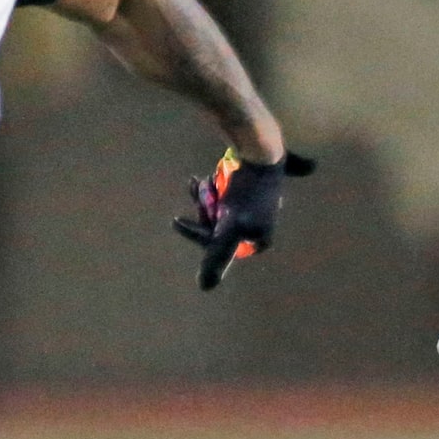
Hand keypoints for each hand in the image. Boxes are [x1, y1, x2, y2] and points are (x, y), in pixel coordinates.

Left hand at [174, 149, 316, 289]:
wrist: (260, 150)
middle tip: (196, 190)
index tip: (178, 220)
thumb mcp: (228, 226)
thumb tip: (205, 288)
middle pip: (219, 227)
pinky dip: (211, 189)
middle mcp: (259, 227)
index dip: (198, 234)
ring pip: (219, 210)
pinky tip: (200, 178)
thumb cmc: (246, 191)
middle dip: (202, 211)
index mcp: (260, 240)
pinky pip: (225, 196)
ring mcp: (255, 208)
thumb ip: (218, 255)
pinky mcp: (250, 190)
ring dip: (204, 197)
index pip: (219, 247)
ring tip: (197, 181)